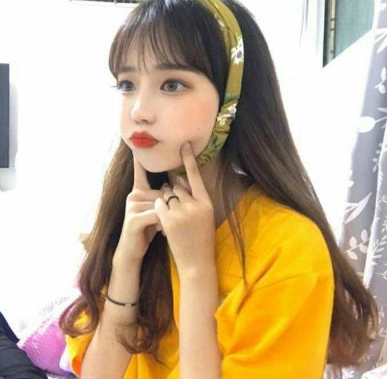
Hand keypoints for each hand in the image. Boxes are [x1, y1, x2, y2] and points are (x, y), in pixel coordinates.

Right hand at [113, 153, 165, 265]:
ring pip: (161, 205)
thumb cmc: (147, 230)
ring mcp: (132, 206)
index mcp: (139, 191)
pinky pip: (157, 215)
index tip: (139, 146)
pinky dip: (163, 225)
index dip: (141, 160)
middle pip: (162, 193)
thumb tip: (175, 185)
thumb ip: (162, 198)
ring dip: (167, 219)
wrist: (132, 251)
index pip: (141, 172)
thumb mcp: (156, 212)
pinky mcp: (133, 219)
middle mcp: (134, 195)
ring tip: (162, 229)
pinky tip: (160, 232)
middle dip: (169, 209)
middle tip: (164, 223)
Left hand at [154, 142, 215, 274]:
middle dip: (173, 191)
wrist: (197, 263)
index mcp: (206, 202)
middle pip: (177, 185)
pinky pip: (158, 204)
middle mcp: (195, 205)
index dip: (188, 159)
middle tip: (176, 207)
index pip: (196, 176)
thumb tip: (180, 183)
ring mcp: (181, 212)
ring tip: (172, 217)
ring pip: (166, 194)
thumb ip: (194, 199)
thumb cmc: (201, 239)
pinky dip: (159, 209)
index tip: (184, 144)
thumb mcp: (204, 216)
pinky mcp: (168, 220)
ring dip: (165, 201)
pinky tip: (165, 221)